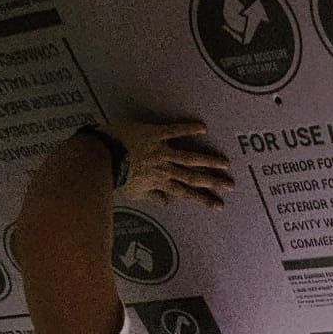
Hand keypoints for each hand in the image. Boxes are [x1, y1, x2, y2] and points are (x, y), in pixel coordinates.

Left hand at [107, 119, 235, 209]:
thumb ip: (152, 196)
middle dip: (213, 182)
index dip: (204, 199)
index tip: (220, 205)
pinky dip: (188, 129)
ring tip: (225, 163)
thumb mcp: (133, 192)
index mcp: (160, 183)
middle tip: (232, 186)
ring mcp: (161, 151)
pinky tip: (203, 128)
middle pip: (193, 177)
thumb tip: (166, 203)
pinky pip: (173, 131)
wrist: (100, 160)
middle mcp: (165, 169)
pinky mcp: (155, 135)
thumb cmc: (114, 176)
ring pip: (189, 157)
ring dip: (208, 160)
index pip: (186, 193)